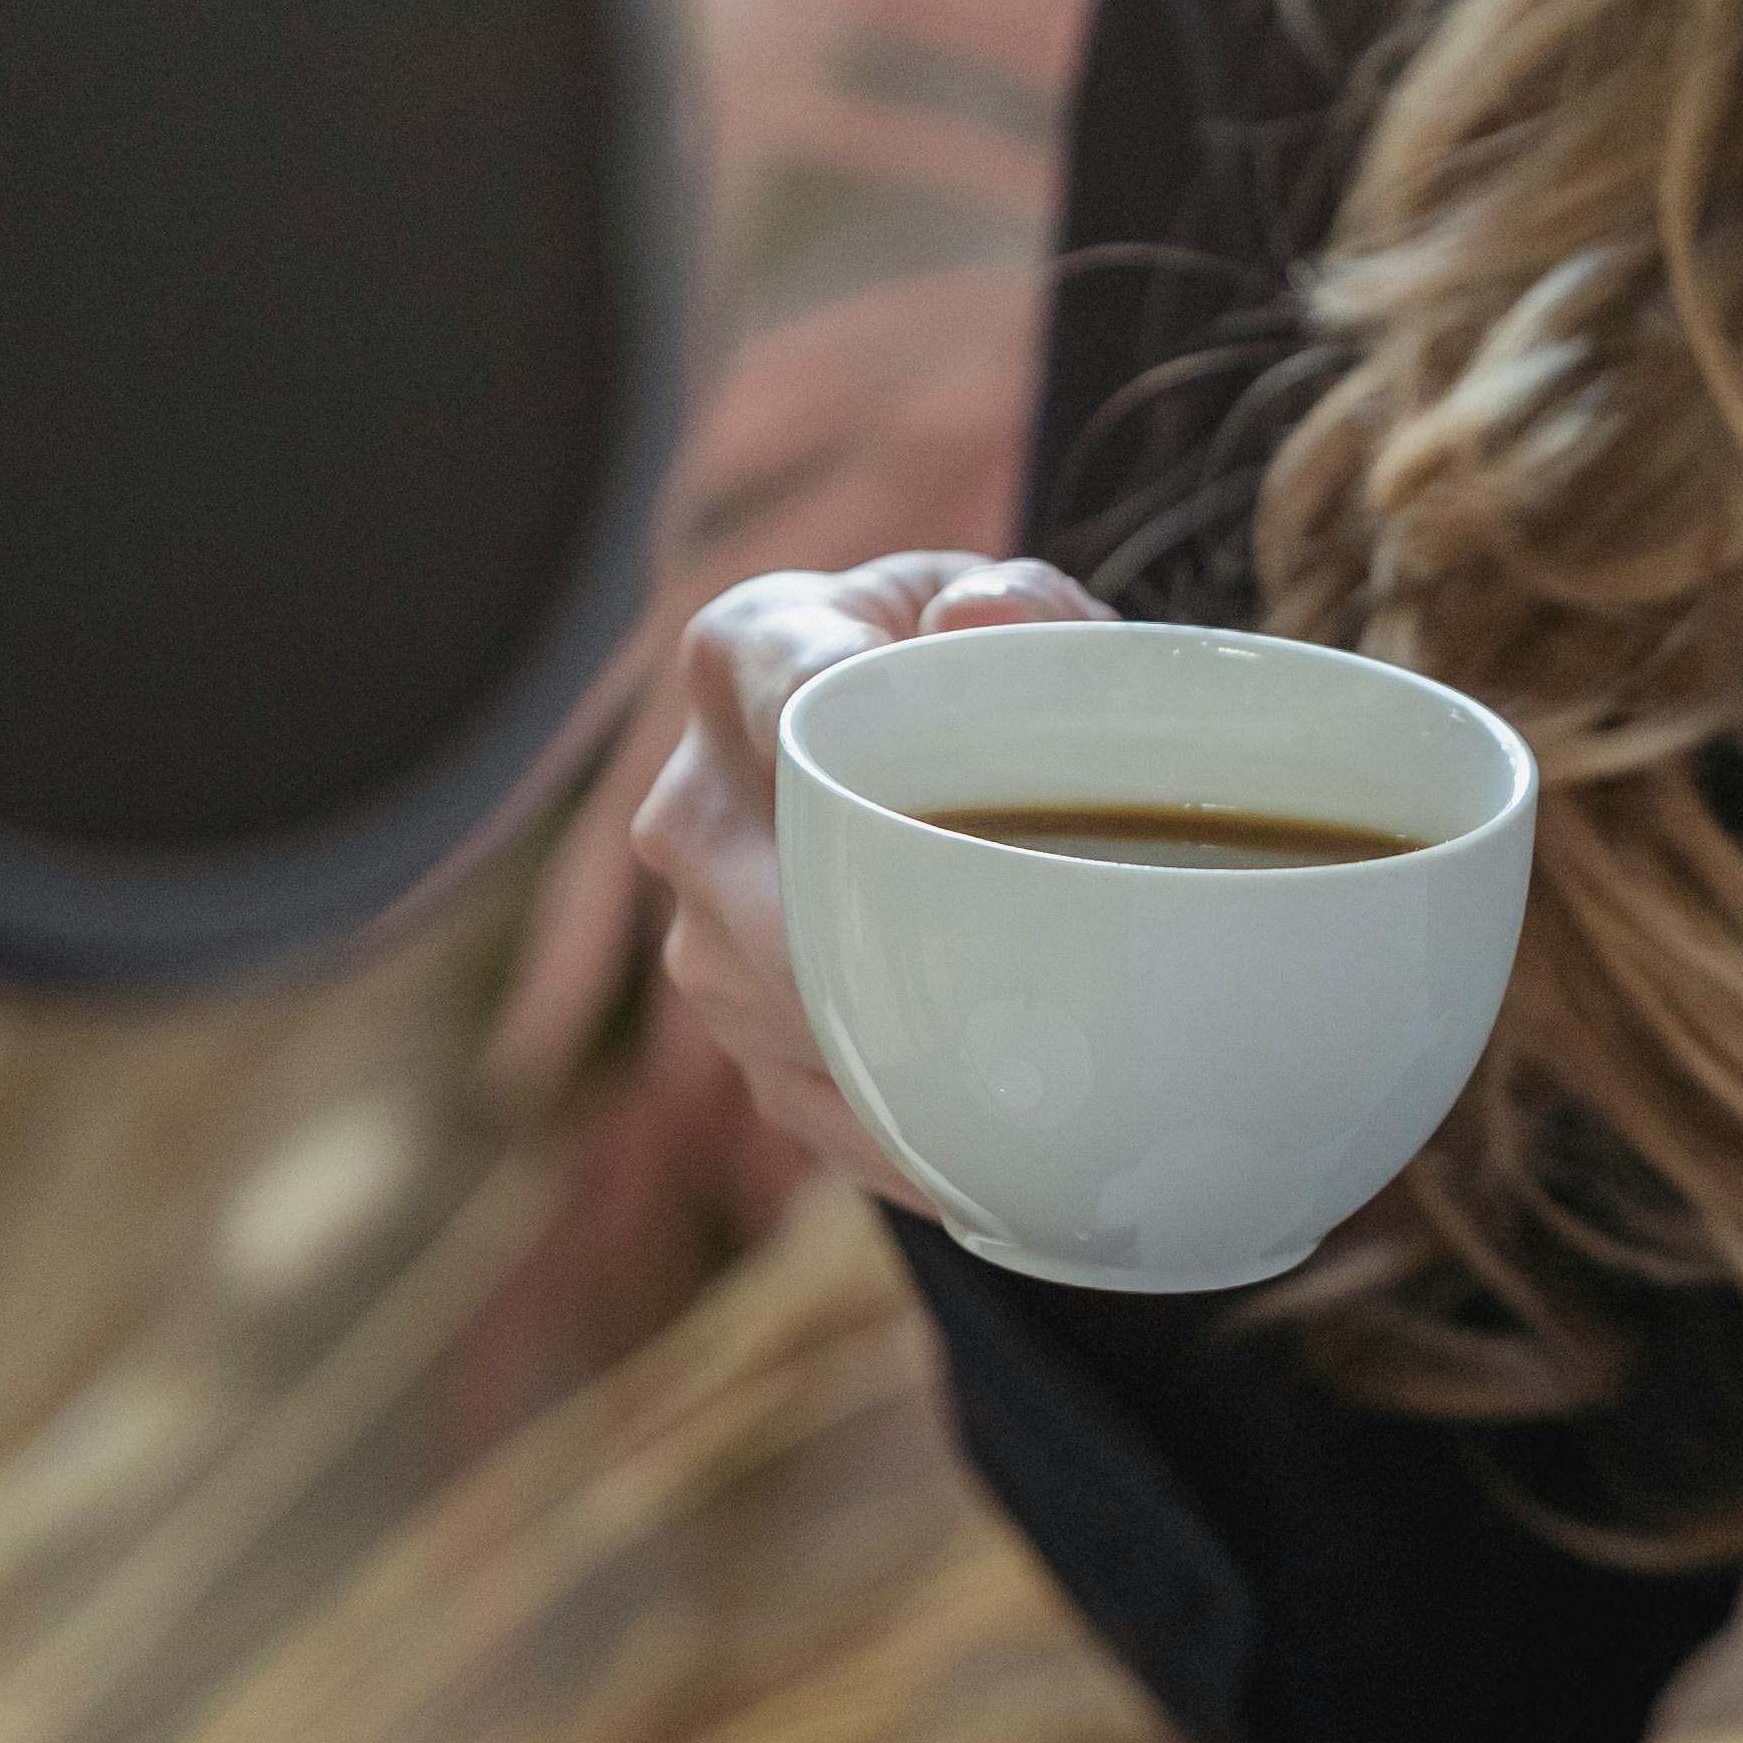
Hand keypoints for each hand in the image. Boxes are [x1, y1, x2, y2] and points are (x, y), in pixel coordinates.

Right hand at [633, 550, 1105, 1192]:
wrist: (940, 771)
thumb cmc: (989, 684)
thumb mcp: (1029, 618)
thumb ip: (1030, 608)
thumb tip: (983, 617)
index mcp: (750, 651)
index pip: (782, 697)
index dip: (877, 757)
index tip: (975, 809)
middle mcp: (693, 801)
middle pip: (777, 900)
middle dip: (906, 948)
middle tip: (1048, 983)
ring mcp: (702, 936)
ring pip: (792, 1019)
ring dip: (914, 1050)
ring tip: (1039, 1058)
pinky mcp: (742, 1040)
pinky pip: (818, 1109)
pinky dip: (911, 1132)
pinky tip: (1000, 1134)